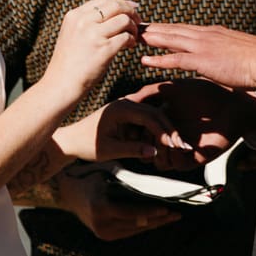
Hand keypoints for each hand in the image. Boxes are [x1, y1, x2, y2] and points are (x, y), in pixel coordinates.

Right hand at [43, 0, 142, 100]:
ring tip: (132, 36)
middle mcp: (83, 21)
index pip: (103, 0)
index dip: (120, 3)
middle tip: (138, 21)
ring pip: (124, 19)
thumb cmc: (68, 62)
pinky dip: (132, 40)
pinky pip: (126, 37)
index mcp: (74, 15)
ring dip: (133, 27)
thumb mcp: (71, 33)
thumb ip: (86, 22)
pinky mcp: (104, 49)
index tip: (131, 8)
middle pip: (116, 6)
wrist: (61, 83)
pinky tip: (129, 46)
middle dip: (130, 12)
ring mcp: (93, 34)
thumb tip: (112, 14)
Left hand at [52, 96, 188, 164]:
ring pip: (154, 116)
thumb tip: (154, 152)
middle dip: (170, 130)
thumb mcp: (109, 150)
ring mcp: (127, 107)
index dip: (164, 132)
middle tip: (183, 145)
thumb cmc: (86, 145)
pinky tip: (167, 143)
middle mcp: (125, 103)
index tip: (176, 146)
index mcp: (120, 108)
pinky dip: (157, 131)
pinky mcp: (128, 114)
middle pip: (156, 113)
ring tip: (179, 145)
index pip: (149, 117)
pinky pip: (147, 120)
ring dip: (166, 130)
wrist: (72, 140)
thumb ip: (132, 149)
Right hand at [56, 164, 181, 241]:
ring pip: (135, 230)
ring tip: (170, 218)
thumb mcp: (106, 174)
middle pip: (137, 224)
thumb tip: (153, 185)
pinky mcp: (104, 236)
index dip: (151, 211)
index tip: (167, 209)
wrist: (68, 192)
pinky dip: (142, 225)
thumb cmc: (89, 177)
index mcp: (101, 207)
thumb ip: (126, 181)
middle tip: (176, 215)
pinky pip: (128, 232)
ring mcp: (102, 232)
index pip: (132, 212)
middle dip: (158, 220)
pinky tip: (156, 220)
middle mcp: (101, 224)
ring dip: (153, 224)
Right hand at [135, 79, 255, 155]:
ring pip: (158, 162)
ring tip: (162, 139)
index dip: (133, 132)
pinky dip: (171, 156)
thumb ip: (150, 92)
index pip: (140, 133)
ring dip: (156, 151)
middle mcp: (170, 137)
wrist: (230, 103)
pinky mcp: (193, 158)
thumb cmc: (204, 92)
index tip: (127, 126)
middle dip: (141, 143)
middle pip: (145, 150)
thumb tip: (128, 97)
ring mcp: (181, 149)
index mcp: (162, 122)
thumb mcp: (172, 88)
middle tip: (142, 135)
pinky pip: (174, 165)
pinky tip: (176, 143)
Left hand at [138, 23, 255, 91]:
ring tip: (133, 37)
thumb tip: (219, 56)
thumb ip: (224, 51)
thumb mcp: (237, 51)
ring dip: (150, 39)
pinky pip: (176, 60)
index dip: (166, 28)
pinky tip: (145, 61)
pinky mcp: (204, 60)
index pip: (184, 29)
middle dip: (152, 28)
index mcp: (213, 33)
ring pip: (170, 40)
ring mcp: (203, 46)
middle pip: (173, 30)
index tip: (151, 26)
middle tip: (134, 26)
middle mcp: (205, 35)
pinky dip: (159, 59)